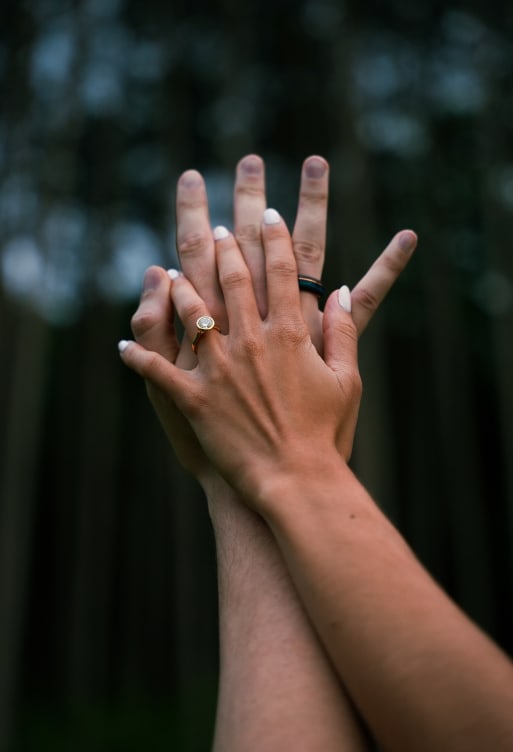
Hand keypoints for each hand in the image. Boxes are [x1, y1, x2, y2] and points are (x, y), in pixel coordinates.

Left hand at [130, 155, 331, 487]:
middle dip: (225, 250)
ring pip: (192, 313)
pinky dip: (138, 357)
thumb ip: (343, 331)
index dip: (274, 239)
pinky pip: (158, 370)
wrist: (297, 478)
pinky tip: (123, 347)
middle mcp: (252, 341)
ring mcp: (220, 368)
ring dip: (179, 288)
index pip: (281, 273)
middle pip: (234, 282)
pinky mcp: (195, 398)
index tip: (267, 216)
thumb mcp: (347, 380)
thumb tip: (340, 291)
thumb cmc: (327, 433)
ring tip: (171, 271)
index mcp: (291, 335)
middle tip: (217, 230)